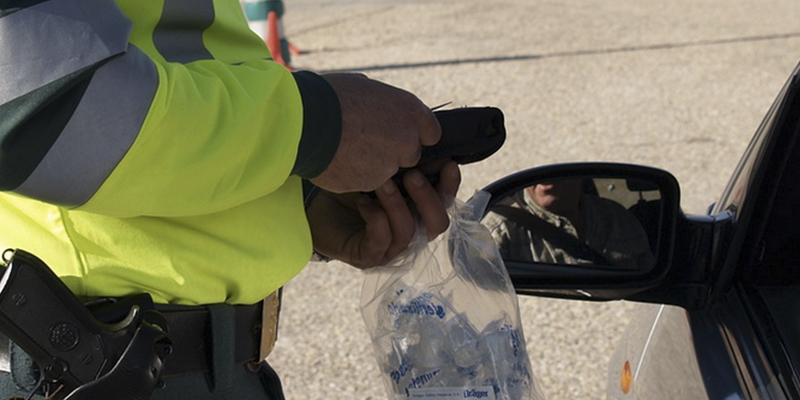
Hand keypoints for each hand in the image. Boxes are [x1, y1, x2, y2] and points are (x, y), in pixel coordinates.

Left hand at [306, 161, 460, 268]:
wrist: (312, 202)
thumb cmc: (348, 183)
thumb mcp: (382, 168)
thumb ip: (407, 162)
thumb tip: (430, 141)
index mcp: (417, 211)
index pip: (445, 203)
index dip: (450, 185)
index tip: (447, 163)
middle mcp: (409, 232)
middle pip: (438, 224)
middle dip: (428, 198)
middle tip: (411, 174)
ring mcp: (389, 248)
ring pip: (408, 232)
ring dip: (397, 204)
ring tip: (381, 182)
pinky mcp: (368, 256)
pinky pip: (382, 240)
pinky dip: (376, 218)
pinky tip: (363, 201)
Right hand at [310, 73, 441, 192]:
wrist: (304, 122)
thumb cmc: (329, 97)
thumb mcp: (363, 87)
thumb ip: (382, 102)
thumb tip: (381, 105)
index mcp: (409, 110)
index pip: (431, 132)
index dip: (414, 134)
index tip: (399, 134)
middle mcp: (407, 139)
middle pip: (411, 154)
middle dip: (393, 152)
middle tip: (366, 142)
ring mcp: (390, 164)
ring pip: (387, 170)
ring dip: (372, 164)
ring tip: (346, 149)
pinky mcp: (372, 182)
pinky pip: (368, 181)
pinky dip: (356, 174)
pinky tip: (338, 160)